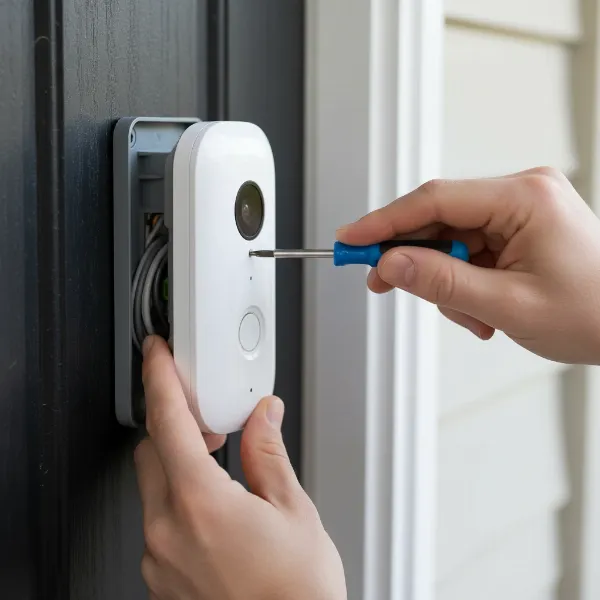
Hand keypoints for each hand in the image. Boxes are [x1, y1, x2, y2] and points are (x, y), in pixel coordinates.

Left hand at [135, 336, 345, 599]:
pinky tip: (213, 507)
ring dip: (178, 464)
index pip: (167, 422)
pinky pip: (158, 521)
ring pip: (153, 486)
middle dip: (174, 424)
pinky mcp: (161, 578)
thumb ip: (269, 453)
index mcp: (203, 504)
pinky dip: (178, 500)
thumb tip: (263, 415)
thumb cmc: (296, 595)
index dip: (159, 379)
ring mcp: (160, 559)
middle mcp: (169, 531)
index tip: (156, 355)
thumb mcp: (294, 511)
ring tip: (219, 465)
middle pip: (151, 450)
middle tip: (208, 419)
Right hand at [337, 167, 599, 363]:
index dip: (384, 221)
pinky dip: (463, 281)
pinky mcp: (517, 228)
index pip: (435, 200)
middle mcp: (521, 194)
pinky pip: (470, 250)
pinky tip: (481, 307)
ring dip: (446, 281)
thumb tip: (391, 264)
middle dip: (413, 258)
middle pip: (438, 218)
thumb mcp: (508, 304)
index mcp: (525, 198)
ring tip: (472, 316)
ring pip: (450, 240)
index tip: (351, 239)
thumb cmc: (595, 313)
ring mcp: (520, 210)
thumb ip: (442, 282)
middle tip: (382, 283)